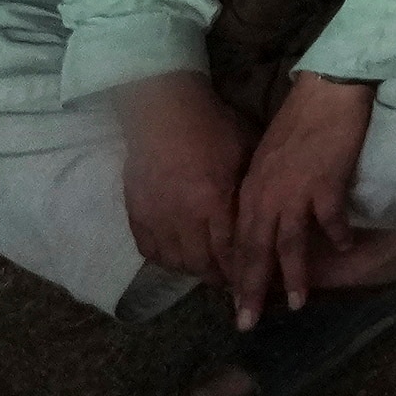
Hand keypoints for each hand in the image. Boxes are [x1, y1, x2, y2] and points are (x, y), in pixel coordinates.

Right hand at [117, 75, 251, 303]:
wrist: (163, 111)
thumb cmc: (213, 126)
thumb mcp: (245, 154)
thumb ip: (249, 190)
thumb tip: (260, 217)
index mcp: (214, 202)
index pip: (232, 250)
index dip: (244, 269)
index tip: (255, 280)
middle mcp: (183, 218)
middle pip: (203, 264)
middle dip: (221, 278)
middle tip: (235, 284)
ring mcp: (156, 218)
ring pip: (176, 262)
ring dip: (195, 272)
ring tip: (210, 273)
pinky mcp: (135, 214)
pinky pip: (150, 251)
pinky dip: (167, 261)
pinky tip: (179, 260)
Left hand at [226, 73, 376, 326]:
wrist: (325, 92)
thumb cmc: (298, 121)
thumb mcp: (266, 159)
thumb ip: (262, 191)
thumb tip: (265, 220)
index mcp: (249, 191)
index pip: (237, 242)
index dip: (236, 274)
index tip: (234, 301)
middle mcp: (266, 196)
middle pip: (255, 252)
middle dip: (250, 290)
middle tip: (246, 323)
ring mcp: (295, 192)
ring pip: (289, 245)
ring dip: (293, 277)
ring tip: (297, 304)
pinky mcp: (326, 184)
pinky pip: (330, 220)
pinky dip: (336, 237)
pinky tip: (345, 247)